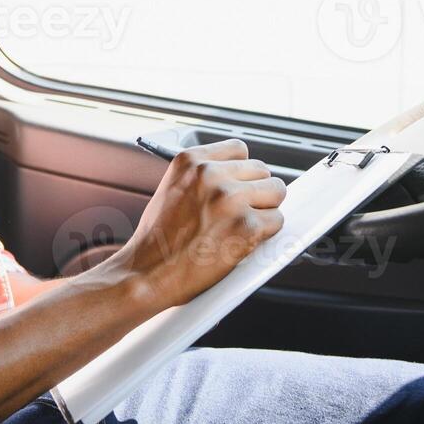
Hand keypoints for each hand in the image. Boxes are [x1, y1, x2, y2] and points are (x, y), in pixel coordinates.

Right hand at [110, 139, 285, 309]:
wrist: (147, 274)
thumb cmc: (158, 239)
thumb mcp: (173, 189)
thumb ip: (203, 177)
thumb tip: (240, 177)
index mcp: (190, 161)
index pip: (239, 149)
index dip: (241, 171)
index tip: (238, 185)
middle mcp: (210, 174)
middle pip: (262, 170)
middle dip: (255, 191)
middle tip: (238, 214)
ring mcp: (230, 199)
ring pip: (275, 191)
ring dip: (265, 209)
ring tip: (240, 227)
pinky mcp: (246, 226)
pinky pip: (277, 221)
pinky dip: (266, 233)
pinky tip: (242, 241)